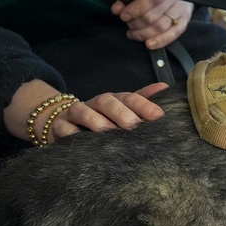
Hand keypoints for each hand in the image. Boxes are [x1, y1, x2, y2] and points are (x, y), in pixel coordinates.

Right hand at [5, 80, 167, 145]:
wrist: (63, 123)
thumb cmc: (102, 119)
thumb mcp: (123, 109)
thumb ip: (142, 100)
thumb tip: (165, 87)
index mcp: (114, 100)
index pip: (130, 97)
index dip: (144, 105)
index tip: (159, 115)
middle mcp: (96, 104)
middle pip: (107, 101)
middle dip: (121, 112)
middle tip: (133, 124)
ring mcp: (76, 114)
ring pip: (83, 111)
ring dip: (95, 120)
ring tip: (108, 131)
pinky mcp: (59, 127)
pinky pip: (62, 127)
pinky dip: (69, 131)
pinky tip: (77, 138)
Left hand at [111, 0, 192, 49]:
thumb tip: (117, 9)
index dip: (134, 10)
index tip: (123, 16)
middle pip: (152, 17)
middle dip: (135, 24)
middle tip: (128, 24)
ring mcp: (180, 10)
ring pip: (160, 27)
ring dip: (143, 34)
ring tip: (133, 34)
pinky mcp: (184, 22)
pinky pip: (173, 34)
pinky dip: (160, 41)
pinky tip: (149, 44)